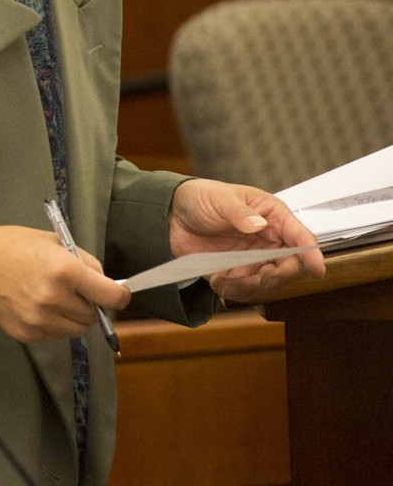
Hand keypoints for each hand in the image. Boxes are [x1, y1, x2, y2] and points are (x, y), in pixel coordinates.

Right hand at [0, 224, 130, 342]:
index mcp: (64, 270)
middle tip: (75, 289)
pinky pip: (57, 335)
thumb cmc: (13, 247)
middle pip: (94, 315)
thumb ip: (85, 262)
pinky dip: (55, 323)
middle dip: (91, 303)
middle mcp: (54, 298)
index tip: (119, 294)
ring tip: (55, 297)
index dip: (120, 295)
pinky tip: (39, 305)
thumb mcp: (54, 242)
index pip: (110, 296)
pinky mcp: (28, 333)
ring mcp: (40, 319)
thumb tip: (107, 283)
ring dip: (74, 316)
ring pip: (78, 329)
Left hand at [168, 179, 325, 301]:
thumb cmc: (202, 198)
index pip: (300, 237)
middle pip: (288, 267)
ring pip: (268, 283)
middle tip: (260, 277)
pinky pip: (244, 290)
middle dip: (277, 276)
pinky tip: (217, 281)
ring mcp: (254, 258)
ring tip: (226, 280)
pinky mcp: (237, 272)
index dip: (311, 254)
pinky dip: (233, 291)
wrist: (172, 214)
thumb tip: (259, 224)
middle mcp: (268, 240)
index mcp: (272, 216)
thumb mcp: (220, 199)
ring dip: (251, 287)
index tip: (317, 269)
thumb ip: (239, 212)